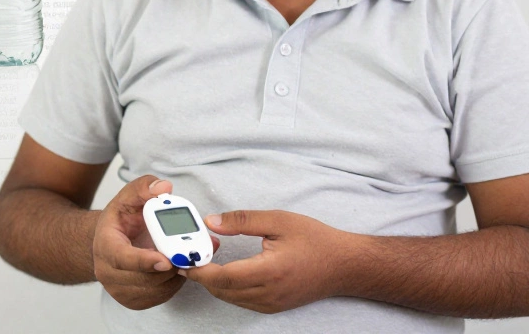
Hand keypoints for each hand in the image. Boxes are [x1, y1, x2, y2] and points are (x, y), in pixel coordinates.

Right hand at [93, 175, 220, 310]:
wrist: (109, 242)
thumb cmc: (121, 220)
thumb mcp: (128, 197)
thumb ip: (145, 188)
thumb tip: (164, 188)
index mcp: (105, 245)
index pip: (122, 258)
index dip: (145, 261)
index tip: (166, 260)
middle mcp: (107, 272)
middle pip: (145, 277)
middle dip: (172, 266)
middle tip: (192, 254)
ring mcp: (119, 290)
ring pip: (157, 289)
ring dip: (176, 275)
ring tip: (184, 256)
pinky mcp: (133, 301)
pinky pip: (161, 297)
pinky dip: (174, 283)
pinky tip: (175, 267)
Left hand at [179, 209, 353, 313]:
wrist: (346, 265)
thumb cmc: (315, 240)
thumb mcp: (278, 221)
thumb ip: (242, 221)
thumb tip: (211, 221)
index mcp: (270, 271)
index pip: (223, 277)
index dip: (198, 270)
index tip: (182, 258)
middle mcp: (269, 293)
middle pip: (222, 291)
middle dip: (200, 276)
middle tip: (186, 257)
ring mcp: (271, 303)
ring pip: (230, 298)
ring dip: (212, 283)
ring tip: (202, 261)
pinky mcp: (274, 306)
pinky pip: (241, 301)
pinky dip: (227, 289)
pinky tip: (223, 272)